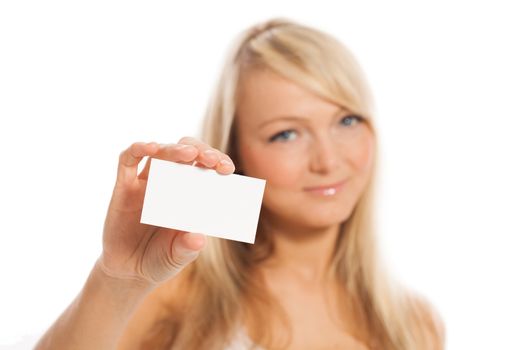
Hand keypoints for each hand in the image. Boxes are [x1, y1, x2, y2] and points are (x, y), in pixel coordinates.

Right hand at [98, 137, 234, 284]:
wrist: (128, 272)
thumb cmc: (160, 259)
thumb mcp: (178, 256)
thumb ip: (187, 248)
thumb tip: (198, 238)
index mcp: (190, 195)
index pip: (206, 168)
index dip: (218, 163)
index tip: (227, 169)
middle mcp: (170, 183)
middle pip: (186, 152)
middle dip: (201, 151)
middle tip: (212, 160)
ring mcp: (147, 183)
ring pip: (161, 152)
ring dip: (175, 149)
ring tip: (189, 153)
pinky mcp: (124, 186)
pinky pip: (127, 160)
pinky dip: (138, 148)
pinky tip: (150, 147)